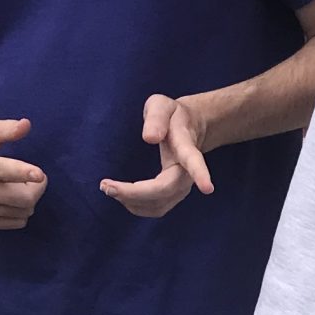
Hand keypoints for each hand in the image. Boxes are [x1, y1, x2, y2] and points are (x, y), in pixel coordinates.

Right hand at [0, 117, 45, 229]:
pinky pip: (12, 223)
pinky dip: (19, 213)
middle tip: (36, 179)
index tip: (39, 174)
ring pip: (22, 212)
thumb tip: (26, 125)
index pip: (11, 173)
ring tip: (22, 187)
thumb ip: (6, 129)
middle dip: (37, 188)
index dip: (31, 174)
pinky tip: (14, 200)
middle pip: (24, 199)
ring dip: (29, 200)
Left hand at [102, 92, 215, 216]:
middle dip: (135, 193)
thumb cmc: (172, 115)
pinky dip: (135, 205)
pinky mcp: (173, 195)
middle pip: (165, 190)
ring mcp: (182, 187)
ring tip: (108, 188)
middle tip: (105, 186)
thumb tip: (149, 138)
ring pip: (159, 205)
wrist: (189, 128)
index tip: (208, 188)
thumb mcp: (162, 105)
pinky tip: (121, 194)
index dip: (200, 174)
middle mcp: (187, 172)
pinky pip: (156, 209)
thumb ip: (156, 118)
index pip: (194, 161)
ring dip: (131, 201)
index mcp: (187, 147)